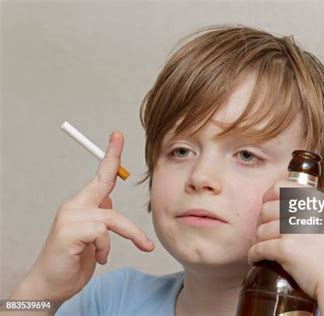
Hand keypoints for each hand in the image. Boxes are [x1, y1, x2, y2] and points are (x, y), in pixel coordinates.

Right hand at [11, 132, 154, 303]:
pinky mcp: (69, 230)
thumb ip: (100, 218)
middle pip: (103, 182)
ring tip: (108, 256)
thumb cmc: (72, 262)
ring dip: (125, 236)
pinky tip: (97, 258)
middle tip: (118, 134)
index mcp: (81, 206)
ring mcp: (70, 217)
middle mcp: (74, 207)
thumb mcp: (94, 240)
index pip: (100, 178)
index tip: (117, 136)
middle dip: (112, 158)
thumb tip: (109, 198)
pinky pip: (102, 231)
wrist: (50, 286)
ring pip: (111, 216)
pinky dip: (105, 248)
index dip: (110, 157)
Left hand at [248, 179, 323, 314]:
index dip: (269, 197)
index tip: (267, 205)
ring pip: (261, 230)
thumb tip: (295, 207)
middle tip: (263, 231)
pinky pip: (259, 248)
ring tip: (262, 246)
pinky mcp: (285, 249)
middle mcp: (303, 211)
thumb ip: (315, 211)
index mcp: (314, 201)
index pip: (280, 187)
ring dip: (258, 240)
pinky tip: (255, 257)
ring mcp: (293, 229)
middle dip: (261, 222)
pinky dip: (254, 254)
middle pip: (266, 209)